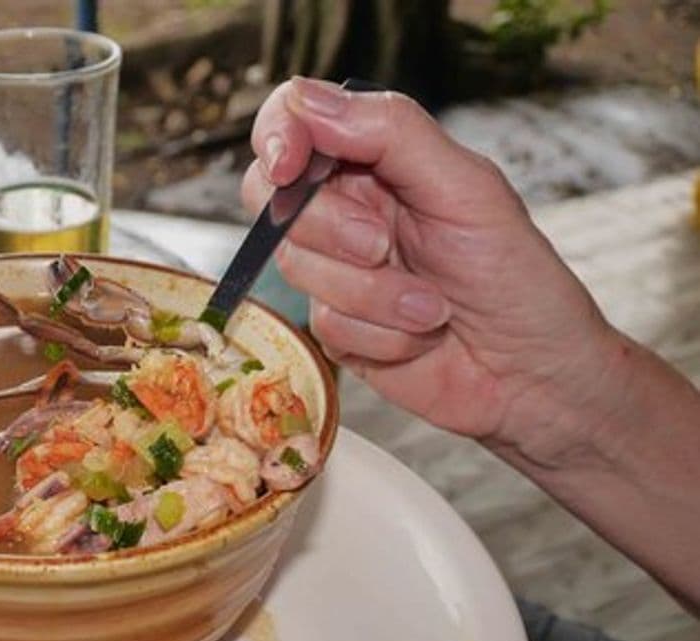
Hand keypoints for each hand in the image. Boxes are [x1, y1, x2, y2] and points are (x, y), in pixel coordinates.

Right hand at [243, 78, 628, 467]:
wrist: (530, 374)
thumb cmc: (514, 276)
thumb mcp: (466, 188)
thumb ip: (390, 132)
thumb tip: (306, 100)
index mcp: (376, 161)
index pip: (293, 124)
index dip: (277, 137)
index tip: (288, 166)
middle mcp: (347, 211)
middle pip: (275, 201)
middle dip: (331, 229)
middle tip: (384, 246)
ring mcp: (336, 272)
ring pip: (299, 268)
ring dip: (375, 294)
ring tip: (435, 307)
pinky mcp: (335, 328)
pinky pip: (325, 323)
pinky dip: (381, 335)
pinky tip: (420, 337)